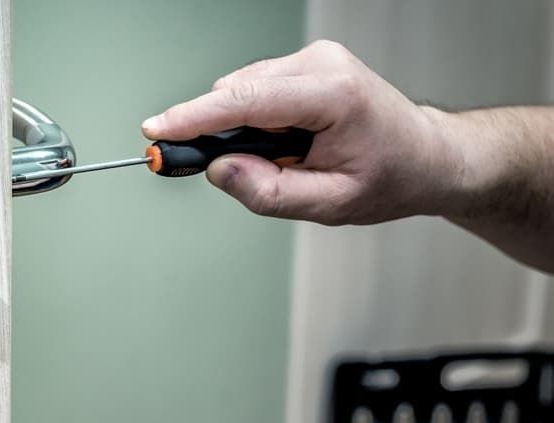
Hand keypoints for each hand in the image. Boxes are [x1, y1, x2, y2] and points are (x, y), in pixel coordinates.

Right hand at [141, 40, 461, 225]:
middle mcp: (321, 65)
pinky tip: (281, 145)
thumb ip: (270, 193)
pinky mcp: (305, 66)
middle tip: (221, 171)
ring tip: (281, 162)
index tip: (156, 129)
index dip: (193, 117)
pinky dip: (252, 121)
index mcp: (334, 95)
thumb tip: (220, 170)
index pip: (246, 101)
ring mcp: (314, 60)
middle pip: (237, 94)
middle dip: (217, 133)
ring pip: (241, 92)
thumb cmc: (389, 177)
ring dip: (241, 130)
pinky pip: (255, 91)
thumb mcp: (330, 204)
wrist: (426, 156)